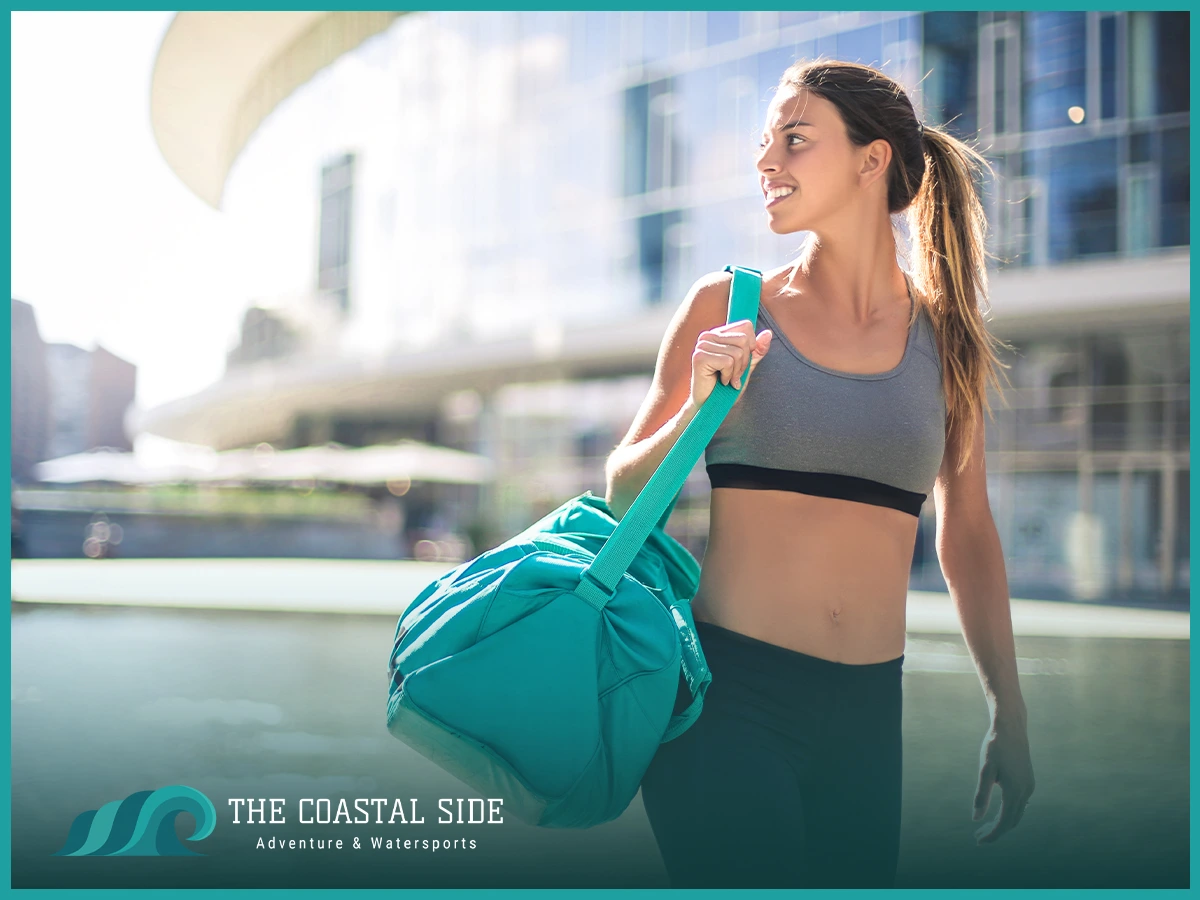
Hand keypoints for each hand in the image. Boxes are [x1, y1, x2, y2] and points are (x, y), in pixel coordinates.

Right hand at [690, 320, 771, 406]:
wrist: (710, 406)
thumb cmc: (726, 387)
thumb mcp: (746, 366)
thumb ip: (757, 350)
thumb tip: (768, 333)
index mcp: (718, 334)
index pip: (746, 326)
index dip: (751, 346)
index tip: (741, 363)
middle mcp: (708, 336)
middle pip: (743, 339)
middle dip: (744, 362)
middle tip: (734, 375)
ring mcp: (702, 345)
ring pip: (737, 352)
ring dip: (736, 371)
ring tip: (727, 379)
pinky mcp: (699, 357)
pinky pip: (728, 362)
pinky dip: (729, 376)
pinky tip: (721, 381)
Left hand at [972, 716, 1034, 844]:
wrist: (1011, 727)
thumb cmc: (995, 746)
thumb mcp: (985, 770)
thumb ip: (981, 795)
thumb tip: (976, 818)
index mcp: (1014, 791)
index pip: (1004, 822)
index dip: (992, 835)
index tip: (979, 841)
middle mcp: (1025, 791)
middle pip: (1012, 821)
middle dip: (995, 832)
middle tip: (978, 836)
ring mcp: (1029, 786)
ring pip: (1017, 813)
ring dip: (1002, 822)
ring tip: (984, 827)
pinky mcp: (1028, 781)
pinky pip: (1021, 804)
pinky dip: (1009, 812)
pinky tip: (997, 811)